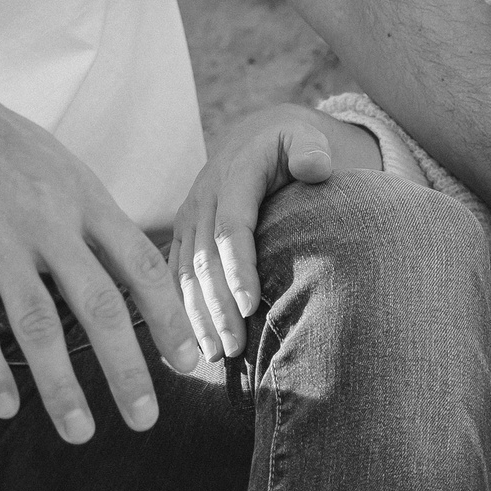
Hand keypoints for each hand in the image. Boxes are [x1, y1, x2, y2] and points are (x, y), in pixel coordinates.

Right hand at [0, 42, 198, 441]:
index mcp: (82, 197)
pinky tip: (7, 407)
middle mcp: (46, 220)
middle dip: (128, 369)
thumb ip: (92, 214)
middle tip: (148, 420)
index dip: (171, 319)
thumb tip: (134, 264)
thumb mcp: (56, 164)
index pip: (142, 266)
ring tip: (82, 433)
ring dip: (62, 387)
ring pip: (36, 325)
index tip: (193, 364)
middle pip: (99, 305)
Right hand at [171, 104, 381, 359]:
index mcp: (233, 173)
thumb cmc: (293, 144)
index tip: (249, 305)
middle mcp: (204, 197)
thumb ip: (311, 150)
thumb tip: (315, 167)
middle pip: (205, 259)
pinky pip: (175, 275)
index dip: (239, 268)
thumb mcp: (305, 137)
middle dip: (217, 306)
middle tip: (234, 348)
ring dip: (197, 316)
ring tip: (215, 355)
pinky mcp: (183, 233)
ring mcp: (189, 216)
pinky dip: (179, 309)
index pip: (233, 227)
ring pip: (185, 272)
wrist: (259, 135)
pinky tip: (189, 344)